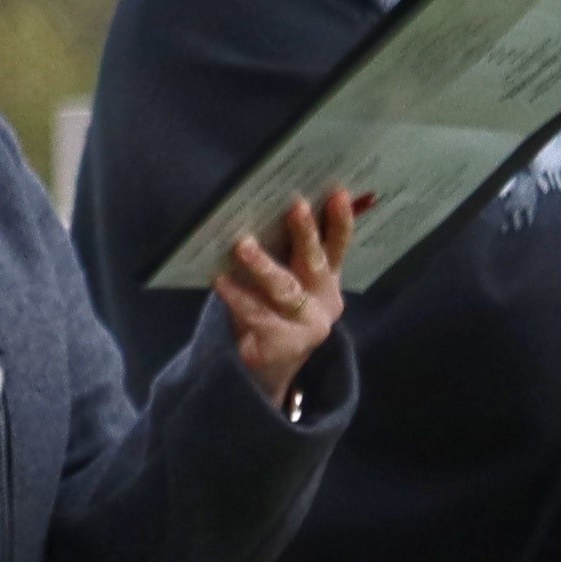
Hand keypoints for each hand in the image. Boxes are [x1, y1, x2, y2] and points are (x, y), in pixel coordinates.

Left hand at [218, 186, 358, 397]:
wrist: (273, 368)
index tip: (338, 193)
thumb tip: (271, 205)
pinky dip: (236, 295)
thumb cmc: (278, 309)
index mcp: (329, 279)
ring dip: (263, 264)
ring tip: (243, 245)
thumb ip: (291, 253)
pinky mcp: (277, 344)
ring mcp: (303, 326)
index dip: (341, 220)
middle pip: (315, 263)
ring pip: (283, 289)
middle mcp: (323, 301)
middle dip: (307, 234)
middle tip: (296, 206)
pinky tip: (220, 278)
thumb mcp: (293, 282)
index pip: (339, 245)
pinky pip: (253, 314)